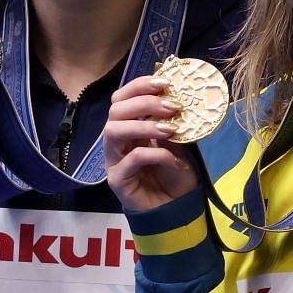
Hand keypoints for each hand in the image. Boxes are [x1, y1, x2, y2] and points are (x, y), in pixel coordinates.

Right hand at [103, 76, 199, 211]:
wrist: (176, 209)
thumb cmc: (174, 175)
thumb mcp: (178, 143)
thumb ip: (172, 122)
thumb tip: (178, 95)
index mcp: (129, 127)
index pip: (122, 98)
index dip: (139, 86)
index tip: (164, 82)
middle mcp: (117, 141)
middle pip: (115, 111)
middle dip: (143, 103)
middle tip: (171, 106)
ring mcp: (114, 160)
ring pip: (113, 131)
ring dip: (143, 125)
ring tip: (169, 128)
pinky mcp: (118, 180)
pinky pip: (130, 159)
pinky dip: (152, 153)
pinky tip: (169, 156)